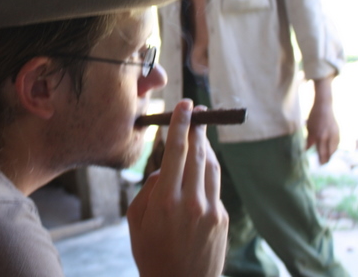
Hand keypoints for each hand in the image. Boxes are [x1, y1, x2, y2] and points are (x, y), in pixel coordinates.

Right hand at [127, 100, 227, 276]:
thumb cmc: (150, 253)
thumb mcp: (135, 220)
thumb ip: (148, 189)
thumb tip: (164, 168)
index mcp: (165, 200)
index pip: (176, 151)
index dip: (181, 124)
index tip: (185, 105)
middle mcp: (191, 202)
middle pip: (198, 153)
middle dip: (197, 127)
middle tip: (198, 110)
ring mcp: (211, 210)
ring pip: (211, 166)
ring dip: (205, 146)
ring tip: (200, 132)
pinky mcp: (222, 219)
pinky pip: (214, 186)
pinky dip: (207, 172)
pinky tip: (200, 168)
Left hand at [306, 76, 339, 164]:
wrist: (324, 106)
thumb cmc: (314, 117)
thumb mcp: (309, 129)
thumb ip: (309, 141)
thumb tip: (305, 150)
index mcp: (320, 136)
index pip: (321, 152)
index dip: (321, 160)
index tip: (319, 165)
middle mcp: (329, 137)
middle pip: (329, 152)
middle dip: (327, 159)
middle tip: (323, 164)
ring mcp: (335, 134)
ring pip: (334, 148)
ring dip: (331, 154)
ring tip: (327, 159)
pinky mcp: (339, 132)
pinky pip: (337, 143)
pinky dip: (334, 148)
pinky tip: (331, 150)